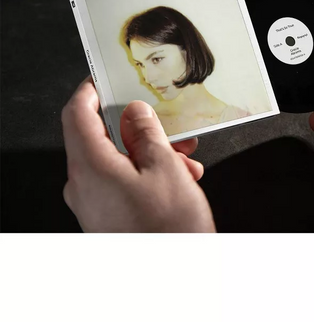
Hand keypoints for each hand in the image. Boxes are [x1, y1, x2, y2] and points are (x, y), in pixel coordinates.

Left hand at [61, 77, 215, 231]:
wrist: (171, 286)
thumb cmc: (167, 233)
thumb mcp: (165, 169)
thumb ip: (148, 133)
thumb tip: (135, 112)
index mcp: (91, 168)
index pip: (76, 114)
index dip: (89, 91)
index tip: (102, 78)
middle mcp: (85, 186)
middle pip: (103, 139)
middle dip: (140, 129)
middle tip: (167, 125)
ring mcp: (94, 204)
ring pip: (119, 161)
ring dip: (151, 153)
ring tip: (185, 158)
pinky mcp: (107, 216)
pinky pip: (122, 181)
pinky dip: (148, 172)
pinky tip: (179, 178)